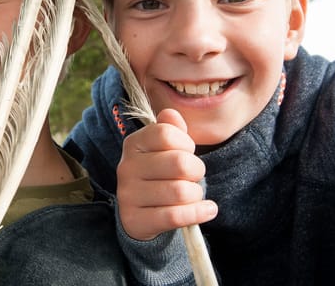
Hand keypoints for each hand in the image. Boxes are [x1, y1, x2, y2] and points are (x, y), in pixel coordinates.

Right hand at [116, 108, 217, 240]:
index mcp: (133, 143)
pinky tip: (207, 210)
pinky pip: (175, 216)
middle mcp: (126, 167)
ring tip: (194, 194)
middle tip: (194, 176)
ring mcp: (128, 195)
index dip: (186, 143)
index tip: (187, 152)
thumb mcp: (164, 149)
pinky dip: (199, 213)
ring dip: (197, 194)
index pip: (166, 134)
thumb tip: (171, 114)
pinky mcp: (135, 220)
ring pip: (180, 192)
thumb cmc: (159, 175)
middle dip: (197, 170)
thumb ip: (170, 128)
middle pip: (179, 163)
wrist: (140, 213)